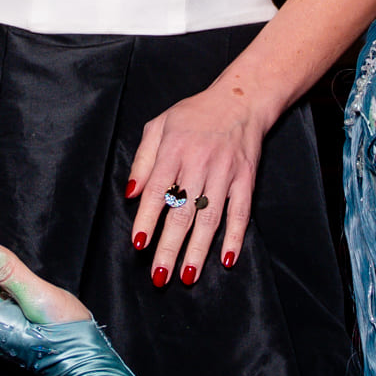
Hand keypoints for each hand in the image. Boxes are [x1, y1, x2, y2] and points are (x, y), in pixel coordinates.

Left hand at [126, 74, 269, 287]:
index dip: (147, 219)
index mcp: (174, 150)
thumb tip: (130, 193)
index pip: (157, 190)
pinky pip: (240, 213)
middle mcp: (199, 163)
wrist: (241, 100)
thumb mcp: (159, 125)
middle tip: (159, 275)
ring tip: (188, 276)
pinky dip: (235, 237)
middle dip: (170, 247)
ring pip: (210, 218)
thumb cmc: (195, 114)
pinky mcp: (246, 179)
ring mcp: (225, 173)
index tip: (139, 244)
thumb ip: (143, 159)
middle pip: (182, 212)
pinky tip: (226, 259)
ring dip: (199, 250)